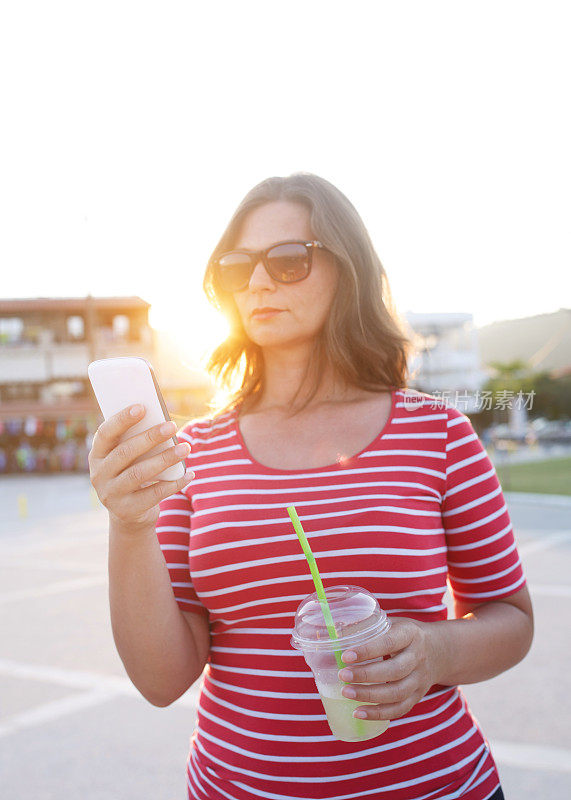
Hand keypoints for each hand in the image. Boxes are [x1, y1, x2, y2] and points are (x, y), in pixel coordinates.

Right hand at [88, 404, 193, 533]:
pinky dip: (174, 483)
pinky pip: (154, 495)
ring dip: (165, 459)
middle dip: (150, 437)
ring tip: (185, 448)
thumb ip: (137, 442)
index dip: (122, 420)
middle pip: (125, 453)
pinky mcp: (127, 510)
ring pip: (139, 474)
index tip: (142, 407)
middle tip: (172, 426)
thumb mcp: (130, 458)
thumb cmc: (133, 473)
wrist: (130, 514)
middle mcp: (99, 474)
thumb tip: (162, 423)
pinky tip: (189, 474)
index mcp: (97, 455)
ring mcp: (111, 494)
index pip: (105, 433)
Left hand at [337, 617, 442, 720]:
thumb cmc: (404, 635)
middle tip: (343, 676)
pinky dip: (379, 713)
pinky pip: (400, 709)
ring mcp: (420, 679)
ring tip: (346, 694)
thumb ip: (369, 627)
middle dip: (366, 675)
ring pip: (397, 693)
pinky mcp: (417, 696)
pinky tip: (359, 712)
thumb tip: (334, 633)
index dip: (368, 650)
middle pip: (394, 671)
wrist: (439, 651)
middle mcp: (418, 657)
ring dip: (370, 696)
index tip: (346, 656)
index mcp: (410, 634)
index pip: (389, 642)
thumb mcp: (393, 623)